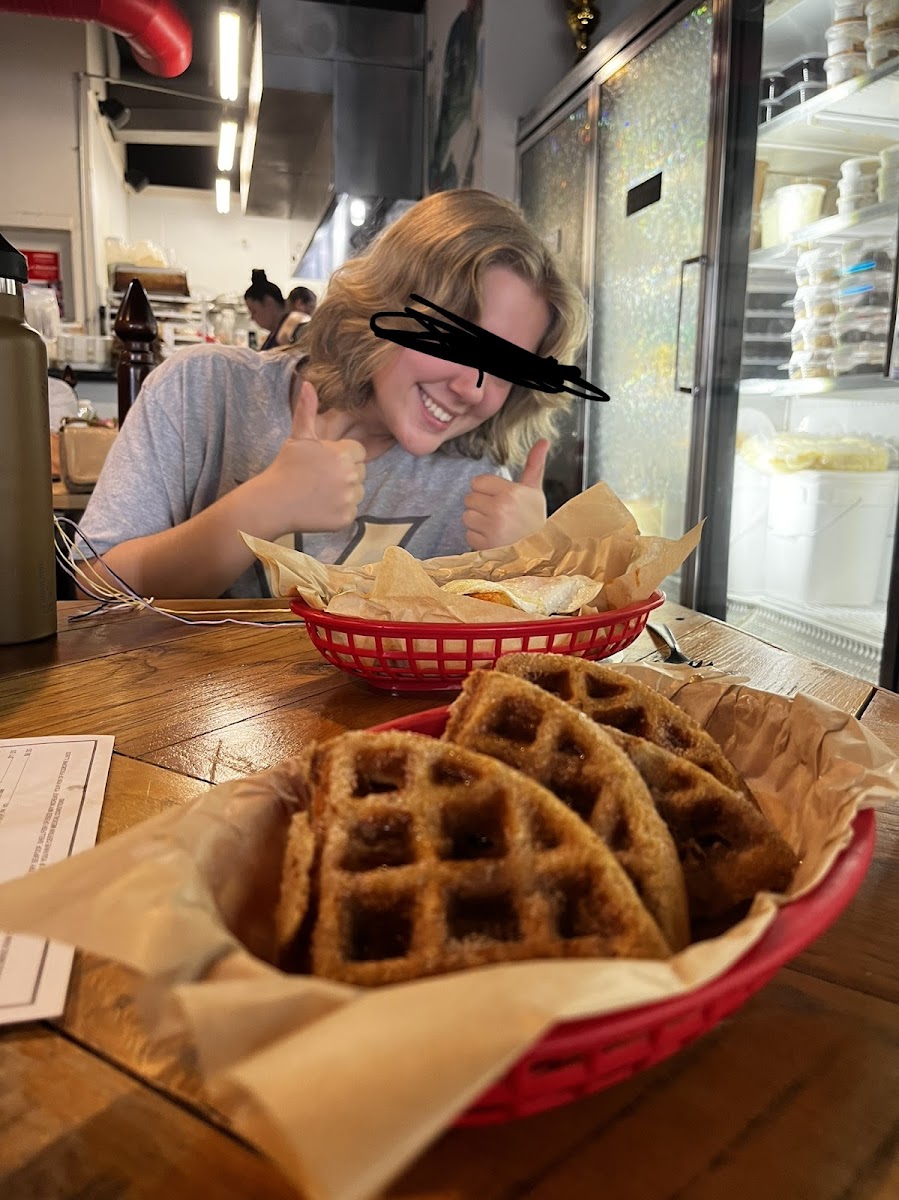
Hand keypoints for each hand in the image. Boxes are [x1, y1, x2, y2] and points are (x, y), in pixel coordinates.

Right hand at [256, 381, 366, 532]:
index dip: (342, 457)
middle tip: (320, 478)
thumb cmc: (285, 467)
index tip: (324, 463)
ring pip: (358, 492)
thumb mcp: (298, 437)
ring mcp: (349, 498)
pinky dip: (339, 511)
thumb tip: (307, 383)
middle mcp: (350, 476)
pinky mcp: (346, 518)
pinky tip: (320, 507)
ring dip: (344, 493)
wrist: (273, 502)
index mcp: (343, 454)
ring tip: (320, 492)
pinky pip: (351, 511)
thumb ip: (307, 411)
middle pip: (360, 473)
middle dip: (345, 474)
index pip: (358, 453)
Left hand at [463, 439, 548, 550]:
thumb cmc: (534, 519)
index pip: (477, 482)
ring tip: (495, 526)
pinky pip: (468, 535)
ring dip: (477, 522)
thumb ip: (534, 464)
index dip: (486, 490)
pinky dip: (478, 538)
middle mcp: (500, 509)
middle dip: (481, 506)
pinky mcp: (485, 546)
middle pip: (469, 499)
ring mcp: (491, 528)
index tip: (499, 498)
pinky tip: (493, 538)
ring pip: (466, 517)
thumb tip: (543, 440)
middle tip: (498, 514)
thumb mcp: (535, 491)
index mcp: (511, 492)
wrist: (541, 550)